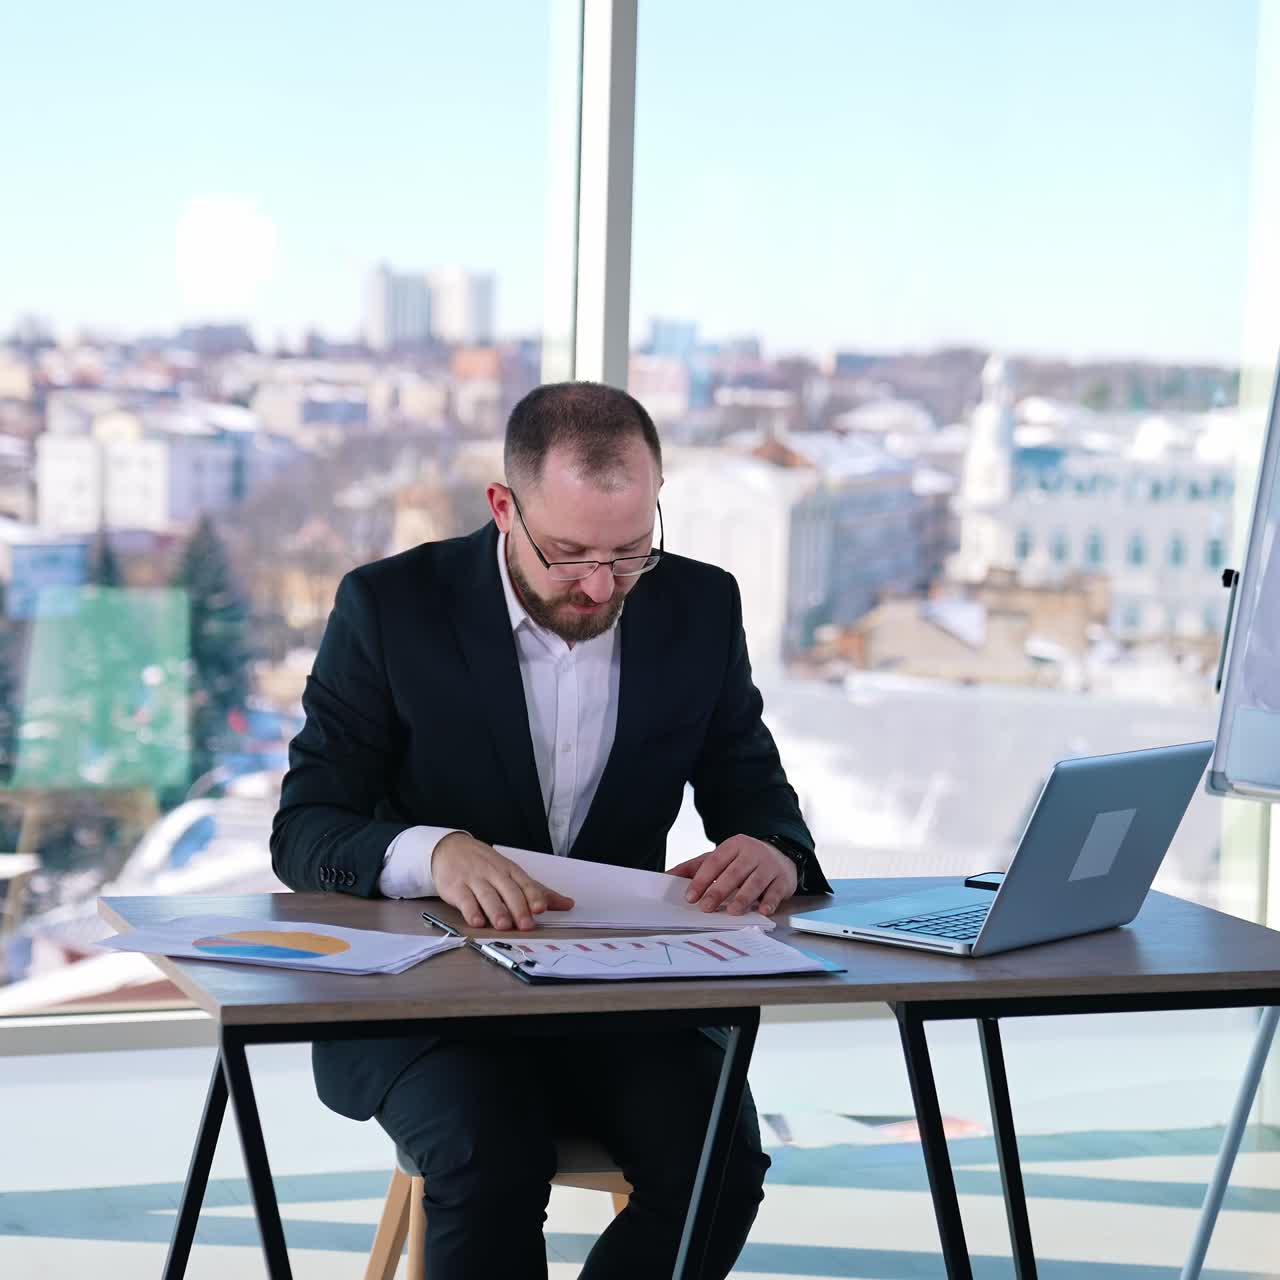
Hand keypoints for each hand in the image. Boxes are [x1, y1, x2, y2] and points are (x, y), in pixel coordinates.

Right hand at [431, 833, 573, 930]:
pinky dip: (471, 911)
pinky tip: (477, 922)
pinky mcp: (456, 887)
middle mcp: (494, 874)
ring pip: (487, 895)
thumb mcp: (512, 873)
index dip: (534, 896)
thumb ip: (537, 891)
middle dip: (518, 908)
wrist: (451, 848)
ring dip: (497, 911)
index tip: (541, 908)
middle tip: (526, 925)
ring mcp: (474, 879)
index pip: (525, 883)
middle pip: (508, 891)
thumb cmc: (486, 864)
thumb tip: (567, 904)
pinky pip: (464, 899)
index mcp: (510, 871)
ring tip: (504, 925)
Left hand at [668, 835, 796, 916]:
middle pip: (734, 872)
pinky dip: (769, 902)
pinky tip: (761, 911)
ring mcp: (770, 866)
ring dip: (743, 897)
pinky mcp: (783, 880)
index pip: (715, 862)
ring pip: (755, 882)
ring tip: (731, 911)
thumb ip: (695, 867)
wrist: (780, 855)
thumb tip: (666, 876)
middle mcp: (753, 853)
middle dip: (719, 890)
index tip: (690, 896)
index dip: (702, 879)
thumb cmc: (743, 860)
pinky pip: (775, 892)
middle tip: (706, 907)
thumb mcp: (720, 858)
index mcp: (734, 845)